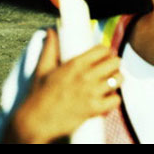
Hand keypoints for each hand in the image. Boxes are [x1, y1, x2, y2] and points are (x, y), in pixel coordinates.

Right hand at [4, 29, 122, 142]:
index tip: (103, 57)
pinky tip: (106, 99)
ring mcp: (91, 92)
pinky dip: (113, 100)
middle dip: (113, 65)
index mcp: (74, 64)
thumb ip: (50, 49)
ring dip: (116, 81)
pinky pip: (115, 100)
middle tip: (108, 71)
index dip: (105, 52)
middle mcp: (85, 76)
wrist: (34, 122)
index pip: (102, 49)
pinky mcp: (94, 109)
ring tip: (109, 84)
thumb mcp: (43, 69)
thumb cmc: (38, 96)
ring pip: (118, 79)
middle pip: (115, 62)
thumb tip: (51, 31)